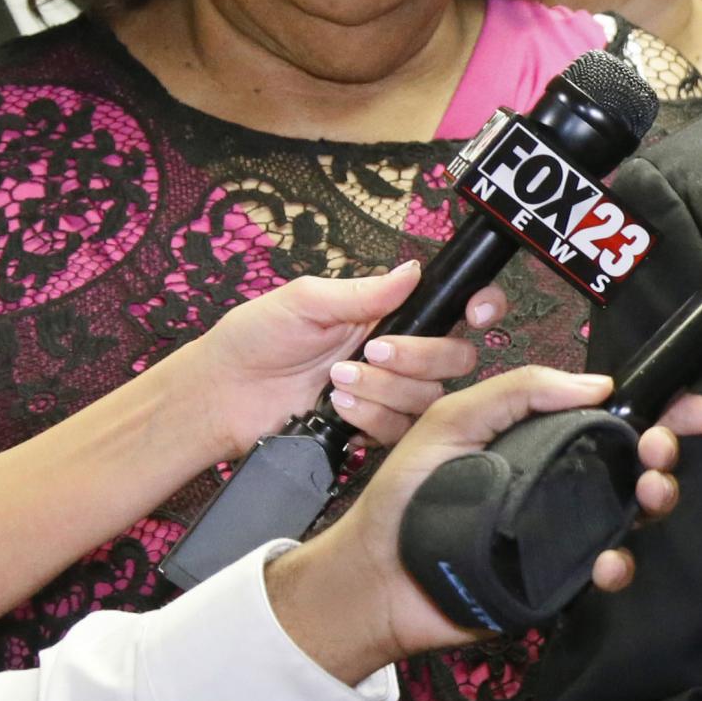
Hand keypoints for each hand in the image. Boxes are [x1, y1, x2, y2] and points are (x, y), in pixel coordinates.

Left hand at [185, 262, 508, 456]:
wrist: (221, 395)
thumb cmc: (254, 339)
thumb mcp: (305, 301)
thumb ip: (364, 291)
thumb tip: (413, 271)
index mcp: (390, 314)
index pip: (455, 306)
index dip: (480, 307)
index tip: (473, 314)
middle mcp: (399, 353)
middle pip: (456, 357)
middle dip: (419, 355)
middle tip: (371, 351)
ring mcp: (390, 393)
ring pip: (430, 396)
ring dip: (385, 389)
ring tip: (336, 381)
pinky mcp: (375, 428)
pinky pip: (402, 429)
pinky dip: (372, 417)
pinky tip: (336, 408)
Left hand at [263, 367, 701, 682]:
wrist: (374, 574)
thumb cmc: (407, 492)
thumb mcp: (453, 420)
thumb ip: (520, 392)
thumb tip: (599, 383)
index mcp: (544, 439)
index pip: (615, 416)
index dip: (662, 408)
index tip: (693, 405)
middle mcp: (565, 481)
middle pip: (639, 461)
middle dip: (667, 449)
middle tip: (661, 448)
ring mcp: (568, 530)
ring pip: (636, 513)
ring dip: (658, 498)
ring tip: (649, 492)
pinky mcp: (562, 577)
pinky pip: (609, 570)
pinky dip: (620, 565)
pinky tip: (607, 560)